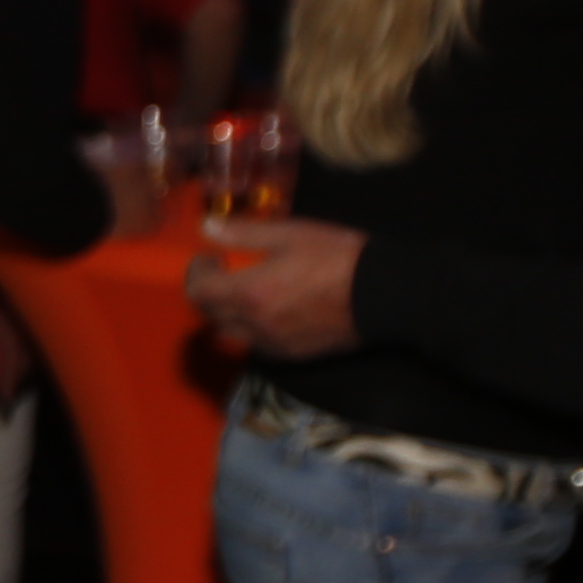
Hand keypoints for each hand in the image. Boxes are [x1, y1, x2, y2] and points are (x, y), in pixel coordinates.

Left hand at [186, 216, 365, 358]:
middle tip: (223, 271)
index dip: (197, 273)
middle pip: (211, 316)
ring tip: (244, 290)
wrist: (386, 294)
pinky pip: (258, 345)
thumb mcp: (290, 234)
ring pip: (233, 334)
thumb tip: (206, 227)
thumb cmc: (337, 257)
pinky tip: (269, 309)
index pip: (199, 292)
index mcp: (249, 294)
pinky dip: (251, 328)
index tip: (209, 257)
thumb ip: (243, 233)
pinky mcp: (295, 355)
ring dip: (228, 313)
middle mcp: (255, 326)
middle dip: (209, 293)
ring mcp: (275, 345)